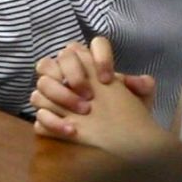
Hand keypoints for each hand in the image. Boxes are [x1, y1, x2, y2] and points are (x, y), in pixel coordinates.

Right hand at [32, 42, 170, 156]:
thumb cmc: (124, 111)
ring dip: (61, 95)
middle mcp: (70, 70)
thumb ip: (142, 87)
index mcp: (95, 62)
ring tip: (82, 112)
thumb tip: (139, 82)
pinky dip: (52, 121)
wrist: (117, 137)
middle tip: (90, 96)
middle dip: (74, 75)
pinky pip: (39, 112)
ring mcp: (53, 91)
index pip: (96, 44)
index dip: (100, 57)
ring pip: (43, 82)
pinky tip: (71, 130)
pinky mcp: (46, 114)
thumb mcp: (138, 100)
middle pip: (62, 57)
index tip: (108, 79)